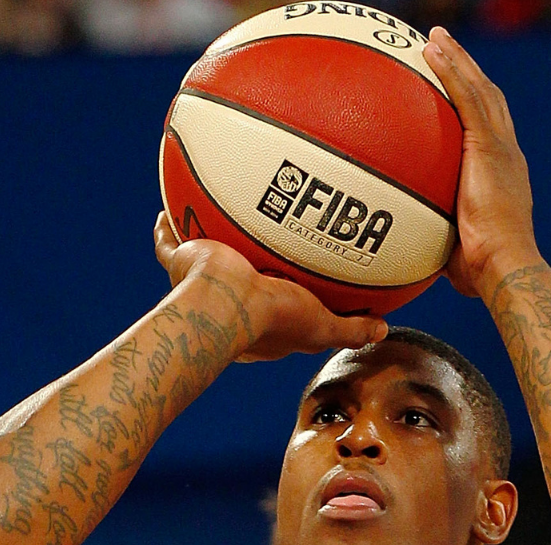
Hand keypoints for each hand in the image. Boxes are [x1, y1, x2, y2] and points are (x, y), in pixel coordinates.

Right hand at [153, 212, 386, 360]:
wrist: (225, 303)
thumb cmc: (273, 318)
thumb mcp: (322, 326)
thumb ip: (351, 330)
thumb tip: (383, 329)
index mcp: (256, 324)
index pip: (272, 310)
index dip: (282, 298)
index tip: (292, 282)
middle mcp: (227, 302)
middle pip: (237, 279)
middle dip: (243, 266)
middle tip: (255, 243)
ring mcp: (200, 283)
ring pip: (201, 258)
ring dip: (205, 241)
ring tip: (213, 218)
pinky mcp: (181, 262)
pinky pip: (169, 242)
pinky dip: (167, 227)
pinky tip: (169, 208)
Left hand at [423, 27, 542, 298]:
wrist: (504, 266)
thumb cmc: (482, 272)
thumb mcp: (453, 250)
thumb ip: (434, 239)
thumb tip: (403, 251)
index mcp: (501, 174)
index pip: (487, 129)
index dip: (473, 104)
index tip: (454, 90)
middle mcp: (506, 153)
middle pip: (486, 99)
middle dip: (466, 71)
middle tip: (441, 48)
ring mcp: (500, 147)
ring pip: (479, 89)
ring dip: (457, 59)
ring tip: (434, 37)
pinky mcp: (490, 147)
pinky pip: (468, 98)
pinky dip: (452, 70)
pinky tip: (432, 49)